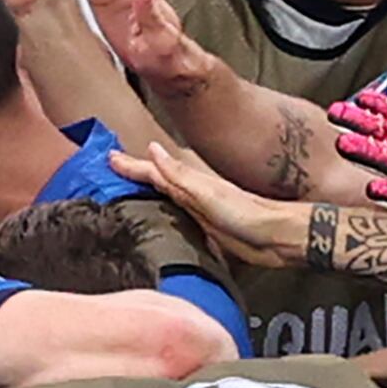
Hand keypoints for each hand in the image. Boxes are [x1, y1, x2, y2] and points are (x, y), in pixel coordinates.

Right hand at [112, 137, 307, 266]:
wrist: (278, 238)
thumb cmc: (248, 215)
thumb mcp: (208, 194)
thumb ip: (180, 175)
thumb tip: (153, 149)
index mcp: (192, 182)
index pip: (154, 170)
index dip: (131, 165)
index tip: (108, 157)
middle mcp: (194, 193)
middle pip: (157, 179)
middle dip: (135, 172)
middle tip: (112, 167)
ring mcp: (201, 210)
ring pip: (166, 194)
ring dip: (147, 188)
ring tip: (128, 185)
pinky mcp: (208, 228)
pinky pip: (177, 213)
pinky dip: (164, 208)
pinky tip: (162, 213)